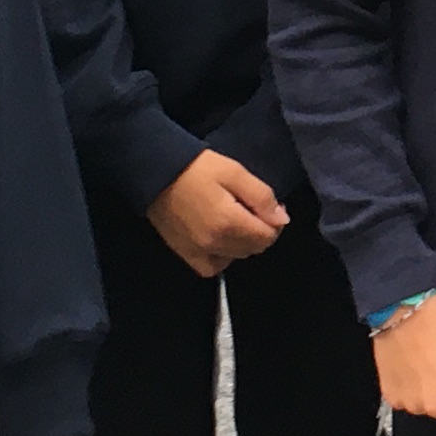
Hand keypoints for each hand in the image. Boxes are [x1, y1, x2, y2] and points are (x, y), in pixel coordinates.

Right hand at [148, 149, 287, 275]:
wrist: (155, 172)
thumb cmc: (196, 167)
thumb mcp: (235, 172)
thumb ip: (261, 197)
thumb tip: (281, 220)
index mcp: (229, 223)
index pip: (267, 236)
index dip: (275, 221)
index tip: (269, 206)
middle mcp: (214, 244)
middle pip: (253, 248)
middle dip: (260, 231)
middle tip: (252, 209)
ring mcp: (197, 252)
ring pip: (236, 258)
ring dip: (243, 243)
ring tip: (235, 220)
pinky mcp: (183, 253)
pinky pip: (211, 267)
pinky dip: (221, 257)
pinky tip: (220, 240)